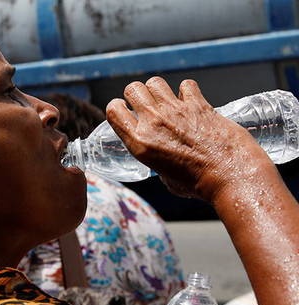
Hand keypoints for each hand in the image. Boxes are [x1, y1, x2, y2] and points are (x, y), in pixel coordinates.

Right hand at [105, 77, 272, 200]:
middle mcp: (153, 122)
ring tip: (167, 102)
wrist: (230, 176)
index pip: (113, 110)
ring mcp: (176, 111)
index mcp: (140, 142)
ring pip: (155, 82)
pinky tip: (191, 103)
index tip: (125, 110)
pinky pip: (186, 85)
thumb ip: (157, 160)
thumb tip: (164, 155)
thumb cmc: (200, 184)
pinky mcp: (198, 104)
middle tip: (147, 105)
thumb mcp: (165, 177)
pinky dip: (188, 92)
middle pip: (132, 89)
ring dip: (159, 90)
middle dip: (137, 94)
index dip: (118, 107)